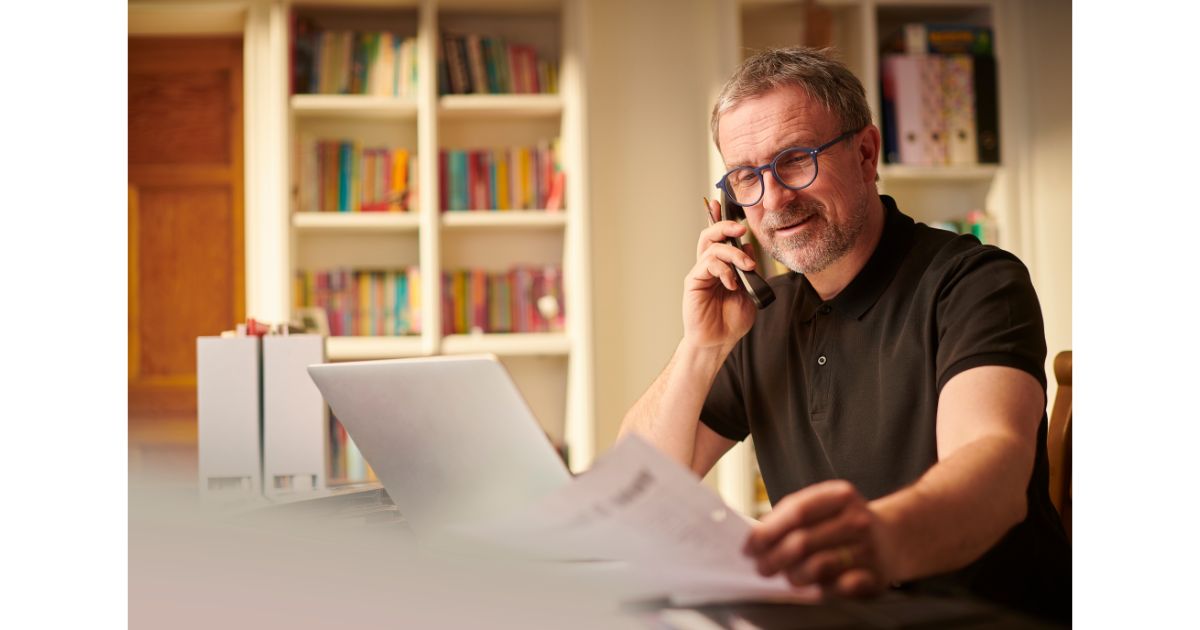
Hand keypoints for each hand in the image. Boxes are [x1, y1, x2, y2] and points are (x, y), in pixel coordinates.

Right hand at [682, 199, 757, 350]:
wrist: (718, 341)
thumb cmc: (731, 320)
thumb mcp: (749, 291)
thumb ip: (749, 270)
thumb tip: (748, 248)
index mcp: (722, 267)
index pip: (720, 238)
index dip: (719, 220)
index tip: (721, 204)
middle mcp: (709, 266)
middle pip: (711, 235)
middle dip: (725, 226)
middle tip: (741, 228)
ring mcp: (700, 273)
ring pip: (712, 247)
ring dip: (733, 253)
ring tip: (746, 267)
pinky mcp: (694, 281)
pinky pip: (708, 264)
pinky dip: (724, 270)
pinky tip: (732, 284)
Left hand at [743, 480, 892, 596]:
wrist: (893, 538)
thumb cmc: (845, 523)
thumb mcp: (825, 507)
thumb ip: (792, 517)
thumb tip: (757, 540)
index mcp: (840, 495)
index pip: (796, 512)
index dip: (767, 531)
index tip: (750, 547)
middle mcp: (857, 519)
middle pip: (802, 541)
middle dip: (774, 558)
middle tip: (762, 568)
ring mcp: (869, 548)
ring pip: (818, 566)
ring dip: (794, 576)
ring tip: (787, 577)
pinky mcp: (876, 576)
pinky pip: (841, 587)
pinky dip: (822, 590)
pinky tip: (814, 588)